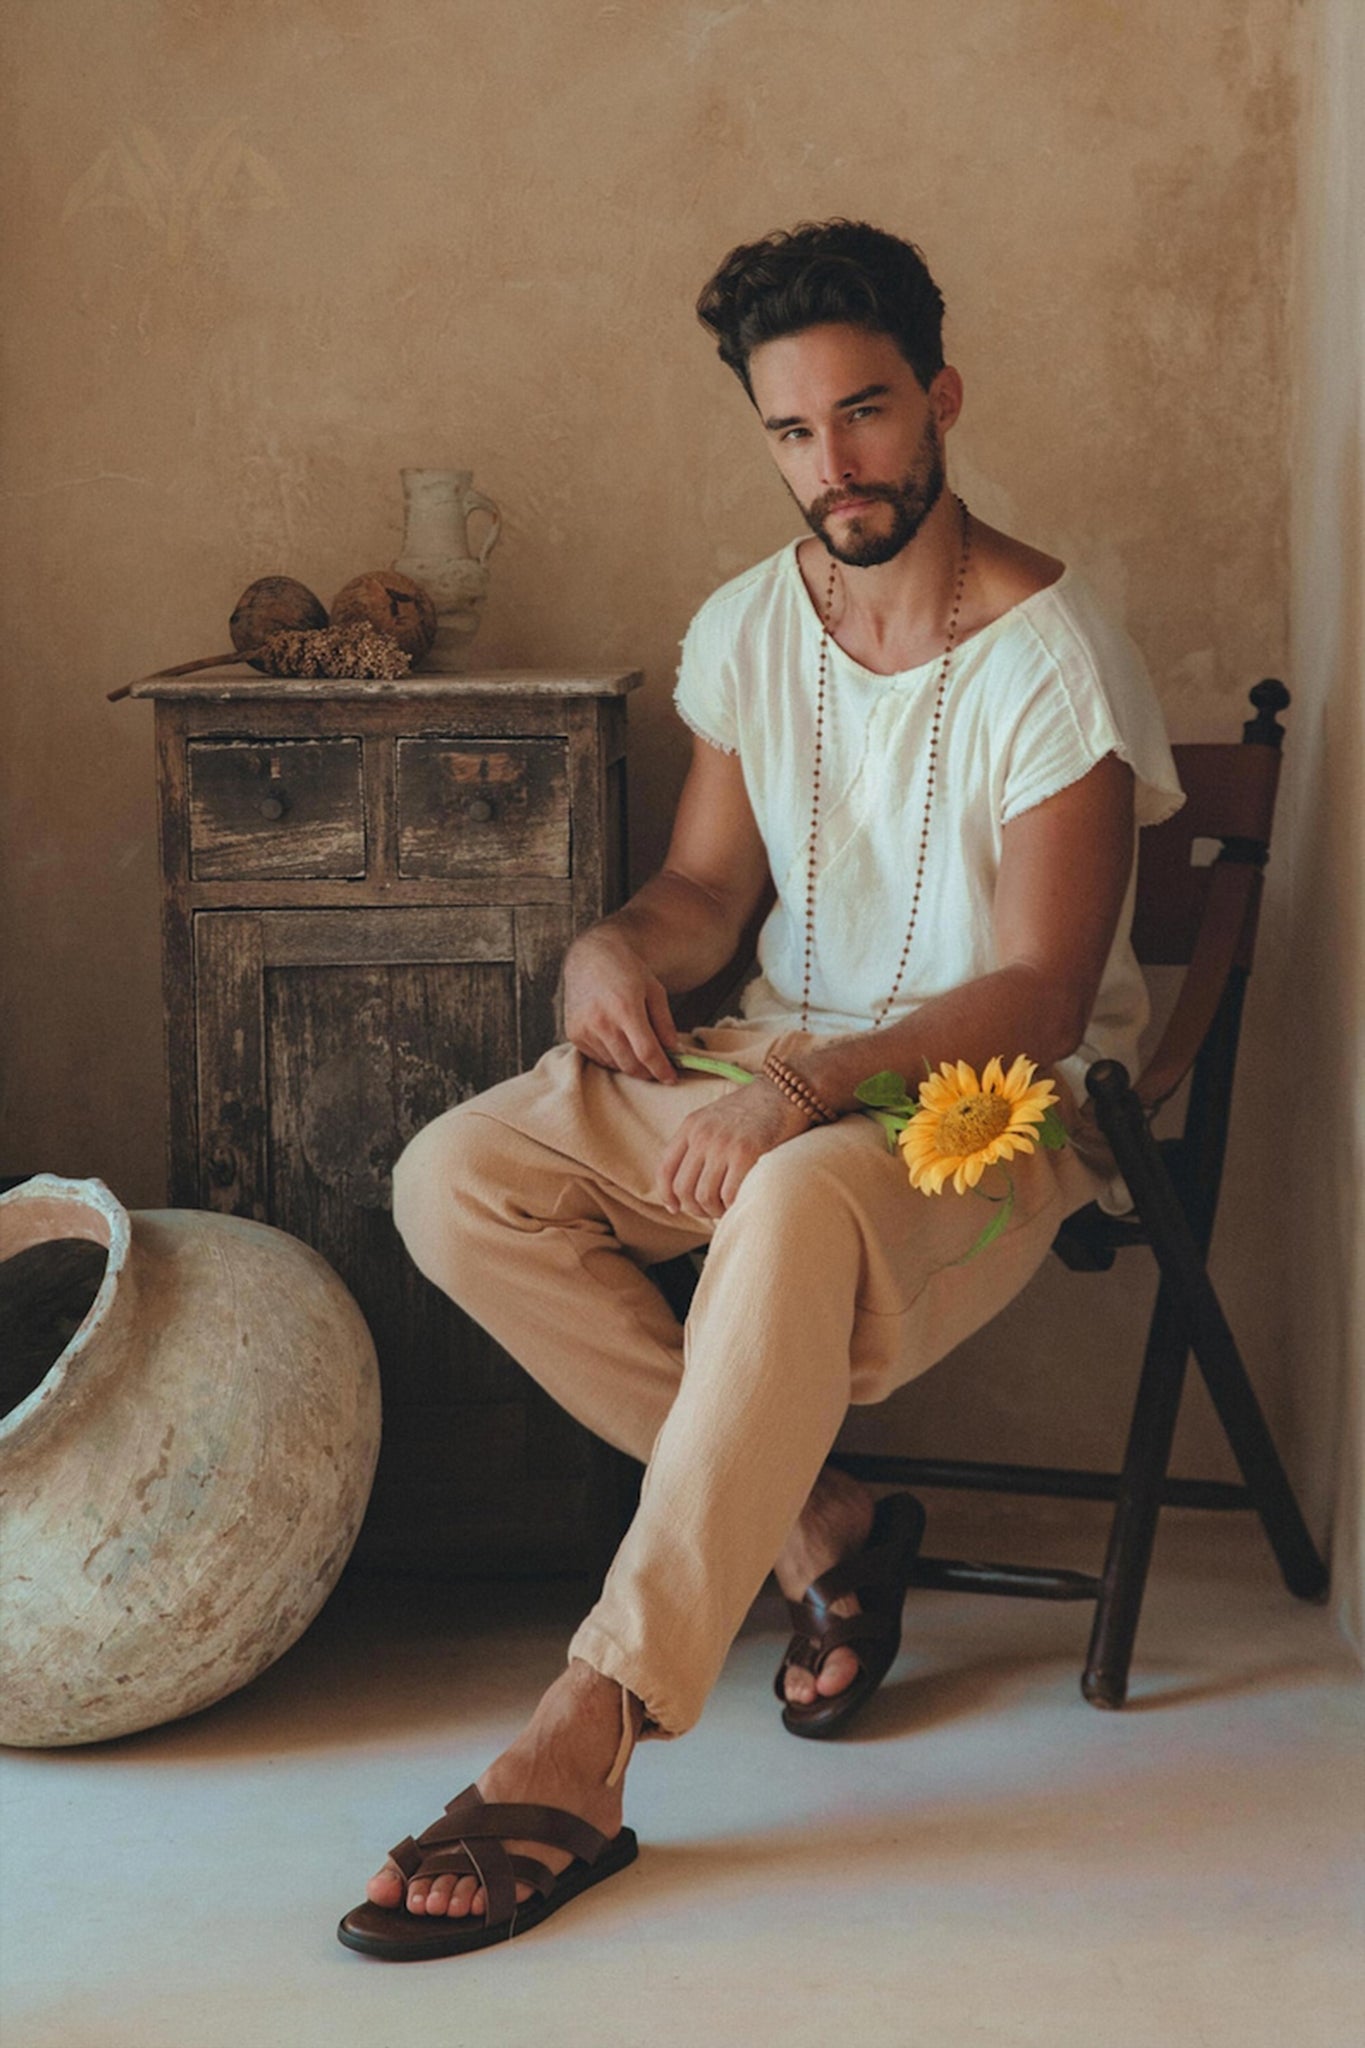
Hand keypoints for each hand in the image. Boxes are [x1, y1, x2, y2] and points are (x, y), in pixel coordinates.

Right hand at [562, 926, 679, 1083]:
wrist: (590, 957)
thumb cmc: (627, 971)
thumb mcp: (655, 990)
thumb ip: (665, 1023)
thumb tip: (674, 1052)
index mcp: (626, 1008)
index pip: (646, 1052)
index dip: (661, 1070)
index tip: (672, 1078)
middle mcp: (601, 1021)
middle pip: (630, 1065)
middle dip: (648, 1072)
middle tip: (659, 1068)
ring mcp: (584, 1029)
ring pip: (614, 1064)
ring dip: (630, 1064)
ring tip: (638, 1047)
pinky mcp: (574, 1034)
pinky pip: (598, 1058)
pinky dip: (613, 1057)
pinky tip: (619, 1040)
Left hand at [658, 1079, 810, 1217]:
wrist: (785, 1093)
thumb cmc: (754, 1111)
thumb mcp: (715, 1118)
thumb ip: (699, 1144)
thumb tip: (687, 1185)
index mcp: (691, 1126)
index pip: (665, 1168)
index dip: (666, 1194)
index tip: (676, 1207)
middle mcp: (703, 1135)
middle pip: (683, 1188)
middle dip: (694, 1208)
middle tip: (709, 1211)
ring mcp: (723, 1145)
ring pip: (704, 1196)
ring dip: (714, 1211)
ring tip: (726, 1208)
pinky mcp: (747, 1154)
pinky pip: (729, 1195)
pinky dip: (732, 1207)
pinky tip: (739, 1204)